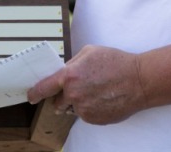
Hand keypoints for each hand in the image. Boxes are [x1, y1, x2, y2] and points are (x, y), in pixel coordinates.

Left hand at [27, 45, 148, 124]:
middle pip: (59, 101)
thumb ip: (72, 63)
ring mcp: (84, 110)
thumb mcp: (90, 52)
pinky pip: (86, 115)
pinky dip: (92, 108)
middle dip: (66, 96)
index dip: (35, 93)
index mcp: (70, 76)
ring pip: (74, 108)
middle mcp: (74, 95)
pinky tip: (104, 98)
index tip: (31, 96)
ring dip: (80, 102)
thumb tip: (63, 72)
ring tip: (98, 90)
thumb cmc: (116, 62)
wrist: (139, 81)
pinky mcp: (94, 119)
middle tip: (83, 86)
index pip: (44, 88)